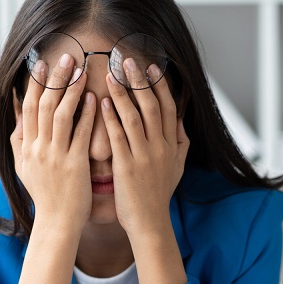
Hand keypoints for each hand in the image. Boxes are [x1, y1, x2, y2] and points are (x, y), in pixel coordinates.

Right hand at [11, 53, 96, 234]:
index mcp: (26, 147)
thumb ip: (19, 137)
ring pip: (61, 114)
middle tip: (65, 57)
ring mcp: (55, 156)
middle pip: (44, 105)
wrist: (56, 223)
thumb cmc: (45, 194)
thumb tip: (17, 110)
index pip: (28, 107)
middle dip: (54, 78)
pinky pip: (80, 134)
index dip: (34, 82)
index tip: (41, 62)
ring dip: (71, 89)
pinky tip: (94, 97)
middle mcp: (38, 148)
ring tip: (80, 70)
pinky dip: (86, 114)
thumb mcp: (23, 165)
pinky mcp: (74, 164)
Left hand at [100, 59, 189, 239]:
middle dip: (139, 81)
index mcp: (172, 145)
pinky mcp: (127, 167)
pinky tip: (100, 102)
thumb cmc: (158, 195)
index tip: (150, 66)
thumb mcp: (177, 167)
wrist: (149, 223)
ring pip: (134, 117)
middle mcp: (161, 147)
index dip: (160, 85)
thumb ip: (181, 142)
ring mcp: (144, 157)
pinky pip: (118, 137)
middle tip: (127, 60)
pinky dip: (110, 118)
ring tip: (111, 74)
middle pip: (151, 106)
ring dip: (122, 93)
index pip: (168, 107)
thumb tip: (181, 121)